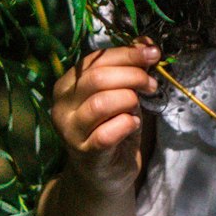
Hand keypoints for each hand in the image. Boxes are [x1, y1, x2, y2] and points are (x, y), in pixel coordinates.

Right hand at [50, 40, 160, 195]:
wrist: (104, 173)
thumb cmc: (113, 127)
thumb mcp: (122, 93)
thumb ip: (130, 68)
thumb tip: (147, 42)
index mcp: (68, 85)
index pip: (96, 60)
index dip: (127, 54)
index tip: (153, 54)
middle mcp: (62, 105)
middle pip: (97, 78)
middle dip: (132, 75)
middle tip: (151, 84)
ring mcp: (70, 130)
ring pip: (100, 103)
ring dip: (128, 99)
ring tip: (140, 104)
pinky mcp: (84, 153)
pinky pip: (106, 134)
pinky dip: (125, 125)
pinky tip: (133, 124)